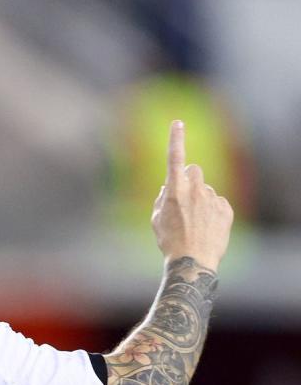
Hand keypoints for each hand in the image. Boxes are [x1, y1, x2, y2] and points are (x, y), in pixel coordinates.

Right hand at [151, 121, 233, 271]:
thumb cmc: (170, 241)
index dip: (176, 139)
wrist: (193, 261)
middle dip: (190, 179)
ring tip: (195, 222)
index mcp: (174, 191)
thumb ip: (162, 198)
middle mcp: (195, 190)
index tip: (177, 123)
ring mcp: (213, 199)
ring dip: (200, 199)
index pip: (175, 158)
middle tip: (184, 198)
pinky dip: (212, 211)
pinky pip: (218, 203)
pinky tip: (206, 227)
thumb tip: (169, 187)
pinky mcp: (226, 209)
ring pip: (206, 190)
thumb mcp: (157, 219)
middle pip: (194, 171)